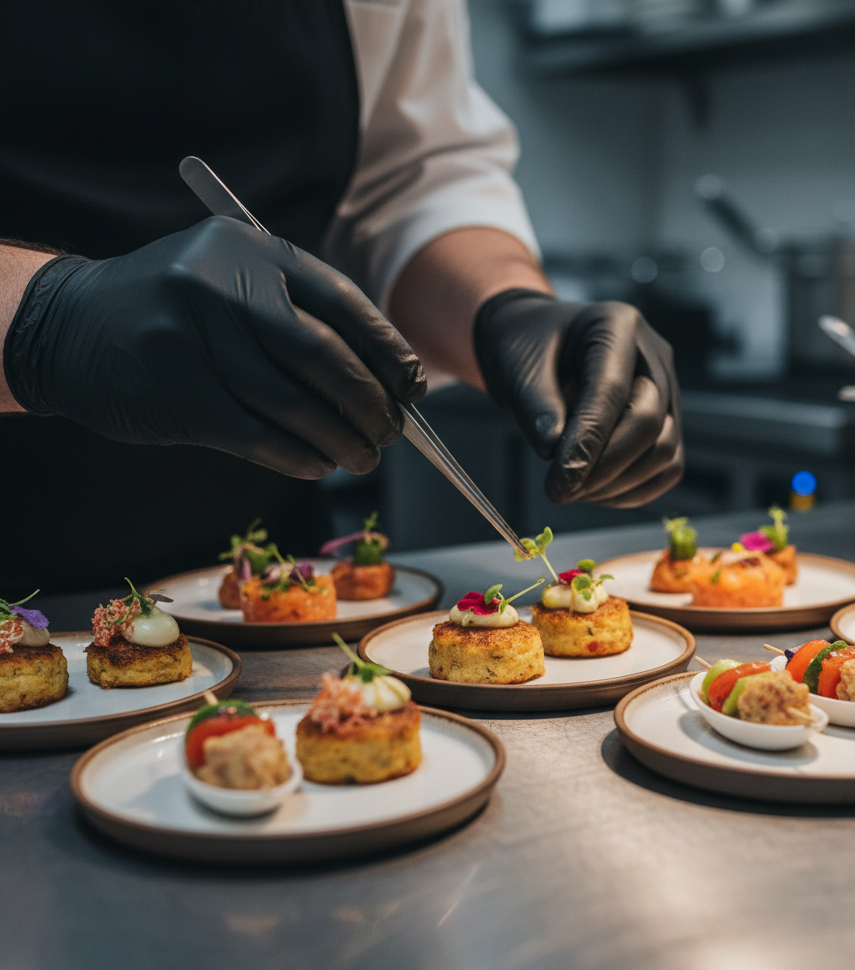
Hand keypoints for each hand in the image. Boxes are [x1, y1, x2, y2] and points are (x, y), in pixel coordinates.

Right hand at [3, 217, 425, 477]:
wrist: (71, 324)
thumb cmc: (177, 312)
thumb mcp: (233, 285)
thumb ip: (297, 319)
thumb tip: (381, 385)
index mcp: (251, 249)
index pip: (342, 301)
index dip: (387, 350)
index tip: (413, 387)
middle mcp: (221, 282)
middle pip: (321, 354)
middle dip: (367, 402)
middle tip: (391, 433)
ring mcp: (190, 332)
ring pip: (289, 401)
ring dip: (336, 439)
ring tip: (361, 458)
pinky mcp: (170, 385)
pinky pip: (251, 432)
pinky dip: (293, 455)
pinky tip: (315, 466)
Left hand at [474, 289, 682, 506]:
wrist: (537, 347)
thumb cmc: (526, 348)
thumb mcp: (517, 367)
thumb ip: (534, 406)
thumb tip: (552, 450)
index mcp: (616, 326)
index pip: (612, 389)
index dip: (588, 440)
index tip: (560, 479)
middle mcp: (653, 356)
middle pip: (649, 422)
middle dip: (604, 467)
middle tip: (559, 492)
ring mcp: (667, 391)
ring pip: (664, 452)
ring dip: (617, 485)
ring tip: (571, 491)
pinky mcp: (667, 423)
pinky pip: (665, 468)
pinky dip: (632, 490)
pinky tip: (594, 492)